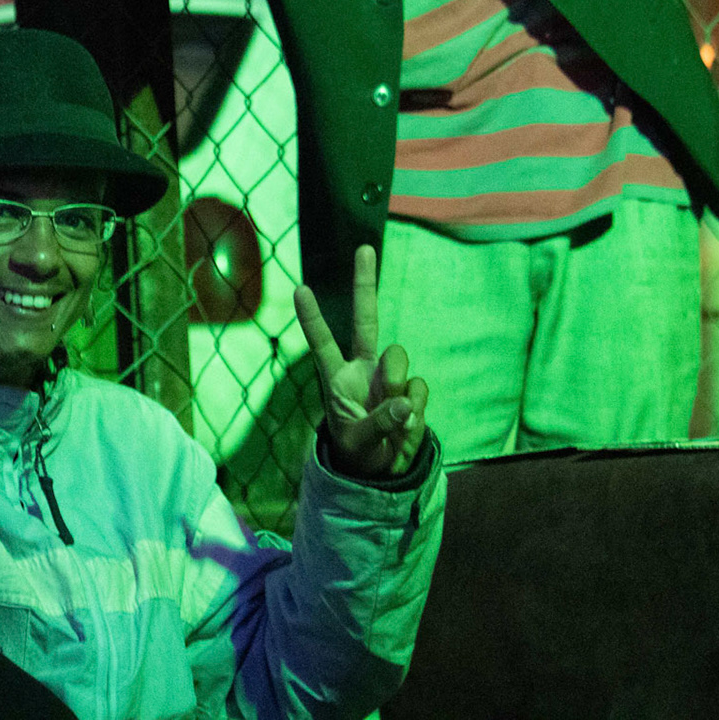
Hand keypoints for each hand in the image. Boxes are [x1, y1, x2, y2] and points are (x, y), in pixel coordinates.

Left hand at [293, 245, 429, 477]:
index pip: (322, 342)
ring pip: (398, 357)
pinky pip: (419, 388)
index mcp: (337, 377)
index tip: (300, 288)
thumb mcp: (357, 443)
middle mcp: (363, 368)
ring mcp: (389, 377)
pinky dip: (415, 410)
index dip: (311, 317)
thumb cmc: (357, 452)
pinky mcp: (412, 391)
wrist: (382, 471)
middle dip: (364, 282)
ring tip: (390, 417)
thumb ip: (377, 424)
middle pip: (366, 320)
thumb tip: (405, 402)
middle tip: (364, 248)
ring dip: (395, 382)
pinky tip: (405, 426)